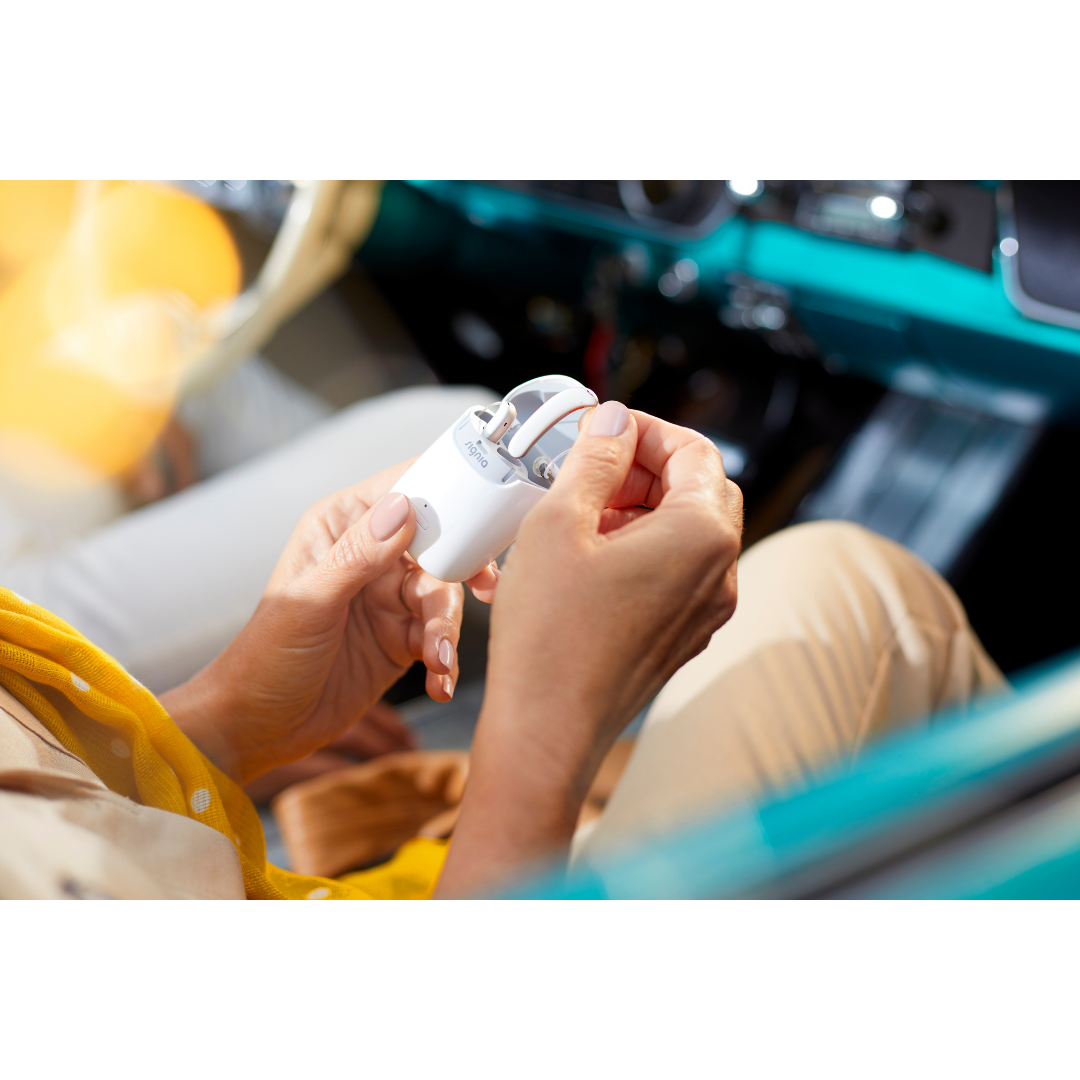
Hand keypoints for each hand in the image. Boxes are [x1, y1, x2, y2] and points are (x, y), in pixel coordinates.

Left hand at [162, 460, 486, 785]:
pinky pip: (440, 638)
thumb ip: (357, 555)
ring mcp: (388, 599)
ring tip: (438, 658)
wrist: (260, 727)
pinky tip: (438, 682)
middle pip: (438, 546)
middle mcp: (370, 557)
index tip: (479, 510)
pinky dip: (445, 660)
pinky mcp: (402, 638)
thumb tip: (403, 508)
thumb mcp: (310, 602)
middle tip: (485, 587)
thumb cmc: (265, 657)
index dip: (444, 494)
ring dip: (447, 628)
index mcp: (341, 528)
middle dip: (463, 569)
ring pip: (443, 596)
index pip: (403, 490)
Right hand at [437, 401, 742, 894]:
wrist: (548, 730)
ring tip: (584, 513)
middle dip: (648, 467)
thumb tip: (615, 419)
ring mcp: (707, 610)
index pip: (695, 450)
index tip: (601, 430)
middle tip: (593, 468)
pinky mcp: (685, 636)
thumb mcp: (559, 523)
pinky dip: (645, 547)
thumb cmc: (549, 632)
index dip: (645, 429)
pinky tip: (592, 556)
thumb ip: (595, 458)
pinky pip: (679, 571)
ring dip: (645, 506)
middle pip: (702, 488)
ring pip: (691, 531)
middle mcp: (721, 572)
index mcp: (702, 535)